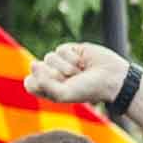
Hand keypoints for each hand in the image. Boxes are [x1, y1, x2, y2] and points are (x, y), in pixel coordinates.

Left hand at [21, 38, 142, 119]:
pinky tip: (83, 62)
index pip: (30, 83)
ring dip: (66, 66)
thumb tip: (34, 64)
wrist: (112, 78)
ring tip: (80, 71)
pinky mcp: (70, 50)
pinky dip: (72, 57)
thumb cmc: (89, 89)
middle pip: (38, 68)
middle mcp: (53, 75)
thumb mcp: (64, 94)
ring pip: (49, 57)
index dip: (40, 82)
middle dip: (55, 74)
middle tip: (72, 80)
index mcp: (49, 90)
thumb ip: (44, 85)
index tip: (57, 86)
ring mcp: (61, 62)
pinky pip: (60, 49)